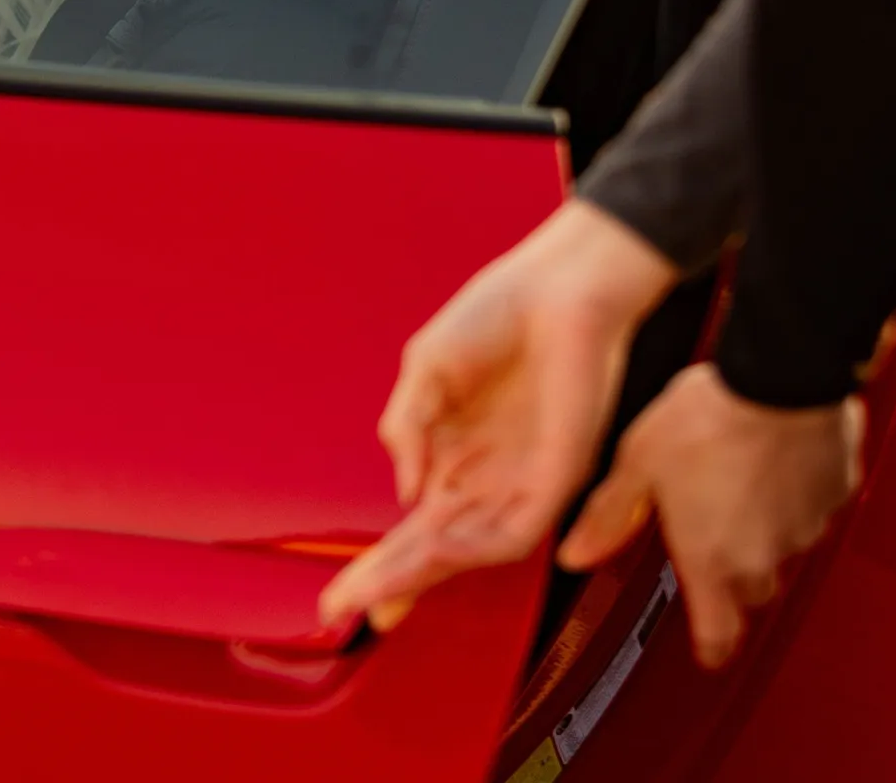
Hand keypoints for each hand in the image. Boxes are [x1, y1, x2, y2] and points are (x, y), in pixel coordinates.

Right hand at [320, 200, 676, 632]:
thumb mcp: (426, 369)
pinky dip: (477, 545)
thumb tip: (405, 494)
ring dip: (424, 572)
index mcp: (452, 453)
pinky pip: (517, 528)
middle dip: (387, 581)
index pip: (413, 524)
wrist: (558, 286)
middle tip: (344, 610)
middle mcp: (486, 477)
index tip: (337, 597)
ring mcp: (521, 480)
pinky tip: (441, 549)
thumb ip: (406, 428)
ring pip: (469, 549)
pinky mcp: (558, 475)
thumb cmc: (497, 314)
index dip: (377, 562)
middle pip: (431, 548)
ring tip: (380, 590)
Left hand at [558, 364, 862, 668]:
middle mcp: (764, 557)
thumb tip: (574, 553)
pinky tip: (763, 463)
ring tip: (729, 485)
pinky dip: (788, 497)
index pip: (718, 632)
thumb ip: (610, 517)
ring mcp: (803, 530)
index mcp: (712, 559)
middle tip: (705, 539)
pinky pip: (809, 511)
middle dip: (726, 575)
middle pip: (747, 590)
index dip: (711, 647)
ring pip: (779, 549)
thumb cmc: (705, 420)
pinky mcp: (832, 498)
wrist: (777, 381)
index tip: (707, 652)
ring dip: (758, 531)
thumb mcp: (637, 466)